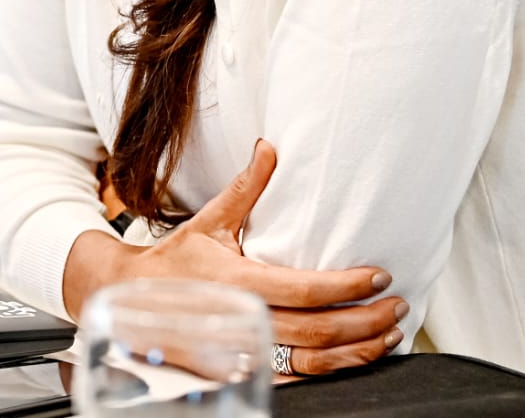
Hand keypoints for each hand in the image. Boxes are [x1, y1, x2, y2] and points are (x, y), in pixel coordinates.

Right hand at [65, 140, 405, 377]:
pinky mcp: (242, 369)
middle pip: (318, 331)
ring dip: (357, 351)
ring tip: (387, 334)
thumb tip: (270, 147)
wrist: (128, 297)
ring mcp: (241, 349)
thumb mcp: (209, 221)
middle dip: (365, 320)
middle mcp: (241, 318)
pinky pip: (296, 377)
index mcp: (236, 280)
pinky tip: (354, 358)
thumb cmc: (174, 261)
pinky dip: (331, 372)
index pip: (305, 289)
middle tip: (396, 306)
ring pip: (313, 361)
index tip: (379, 276)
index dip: (347, 285)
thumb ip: (246, 188)